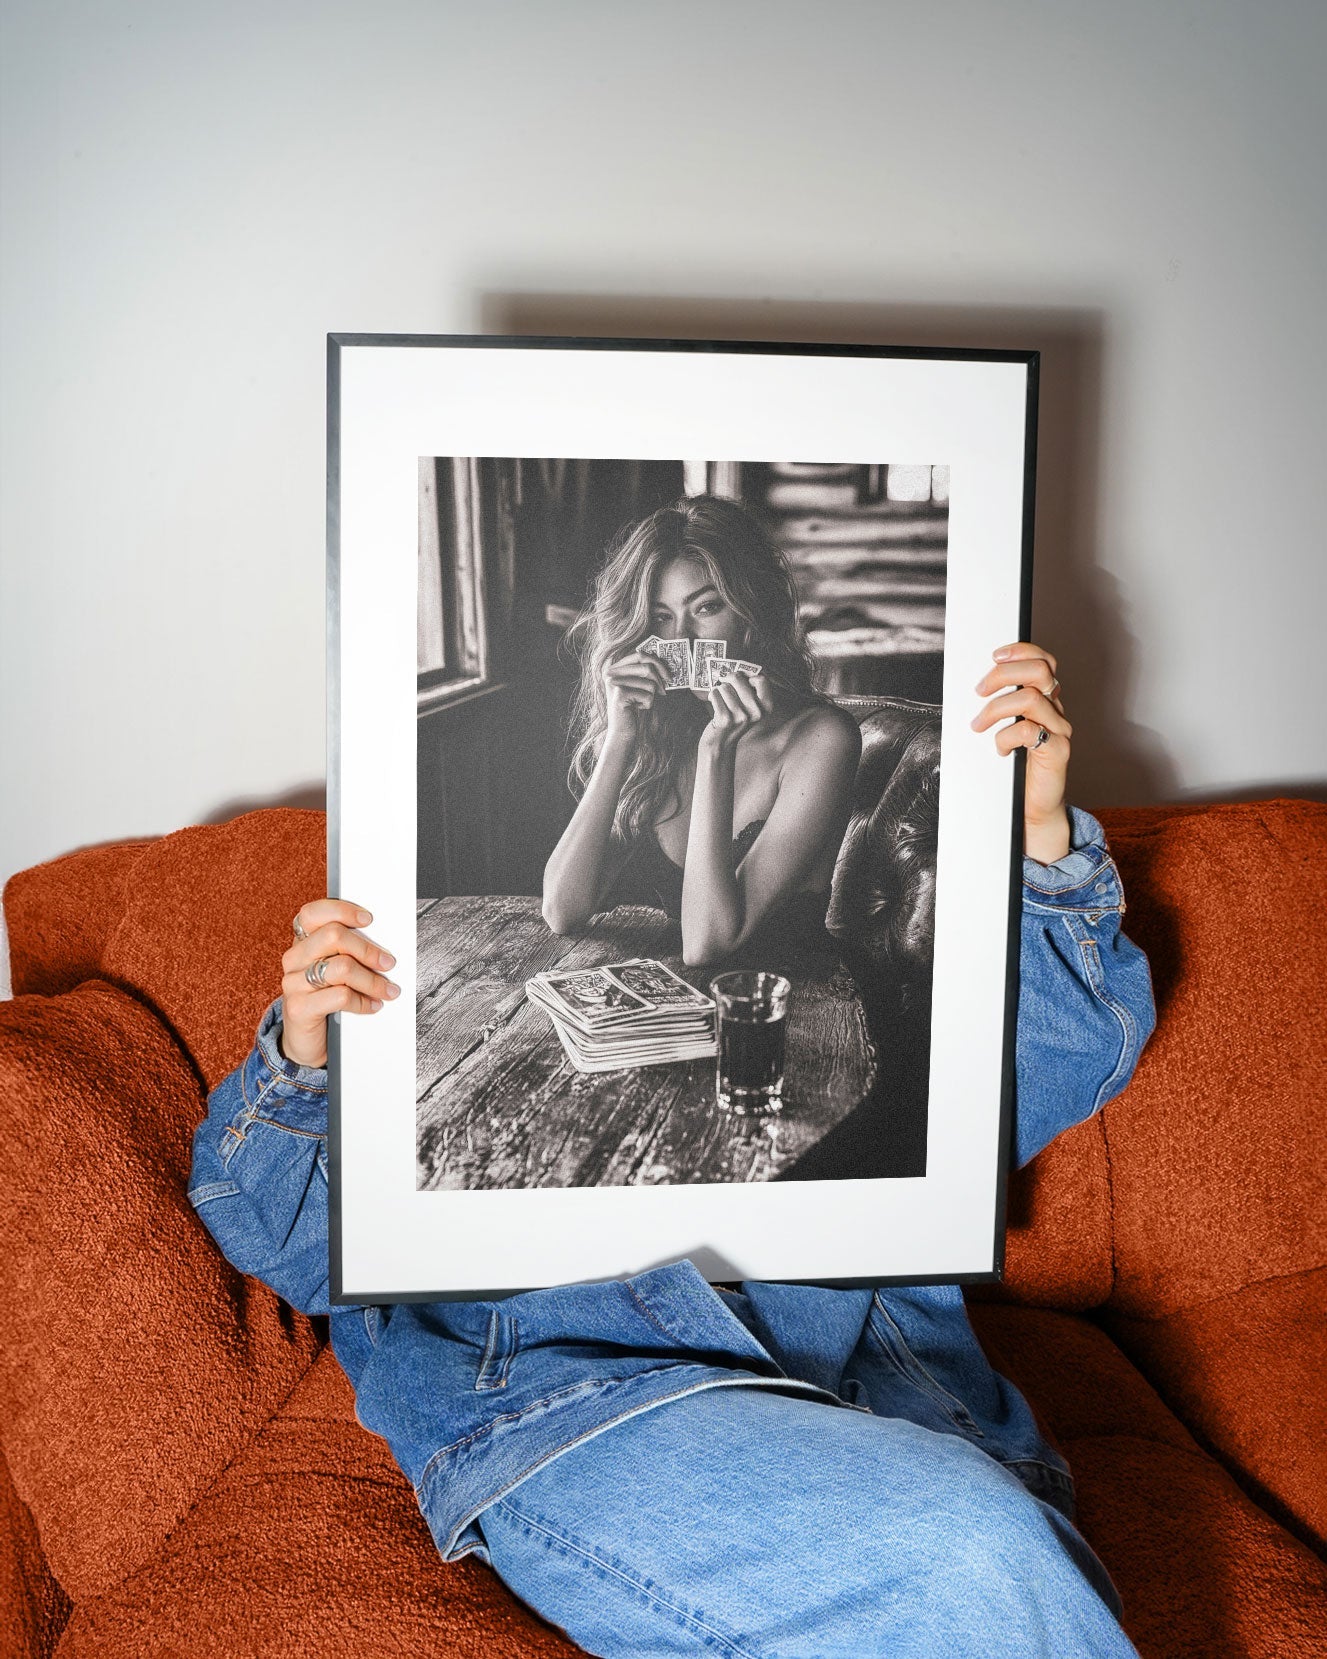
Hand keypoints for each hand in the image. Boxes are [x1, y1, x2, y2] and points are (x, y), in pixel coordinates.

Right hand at [280, 900, 400, 1067]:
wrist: (305, 1041)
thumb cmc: (325, 1000)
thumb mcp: (335, 971)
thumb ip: (348, 953)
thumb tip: (384, 943)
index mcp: (302, 943)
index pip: (313, 913)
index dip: (341, 910)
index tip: (368, 919)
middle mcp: (294, 959)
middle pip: (333, 935)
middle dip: (368, 949)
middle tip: (388, 963)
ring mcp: (293, 983)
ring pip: (341, 967)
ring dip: (372, 980)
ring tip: (387, 990)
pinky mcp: (299, 1008)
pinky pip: (340, 996)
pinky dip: (363, 1001)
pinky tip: (372, 1006)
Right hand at [603, 650, 668, 742]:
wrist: (621, 729)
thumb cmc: (632, 706)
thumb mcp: (637, 684)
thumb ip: (644, 671)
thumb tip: (663, 661)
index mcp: (615, 667)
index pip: (639, 655)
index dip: (657, 662)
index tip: (668, 675)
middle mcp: (611, 673)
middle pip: (646, 667)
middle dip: (660, 679)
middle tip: (664, 691)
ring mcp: (614, 683)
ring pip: (649, 683)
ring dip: (652, 695)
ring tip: (642, 702)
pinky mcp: (620, 695)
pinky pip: (647, 696)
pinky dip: (648, 704)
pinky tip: (637, 708)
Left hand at [700, 667, 773, 753]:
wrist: (721, 744)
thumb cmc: (734, 721)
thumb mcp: (750, 707)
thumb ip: (750, 690)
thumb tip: (740, 669)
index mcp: (767, 707)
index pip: (761, 679)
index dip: (748, 675)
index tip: (740, 679)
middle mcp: (756, 712)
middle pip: (739, 679)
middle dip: (728, 679)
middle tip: (725, 685)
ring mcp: (741, 716)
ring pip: (724, 687)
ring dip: (719, 691)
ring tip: (721, 701)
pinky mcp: (726, 719)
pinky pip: (715, 694)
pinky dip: (712, 696)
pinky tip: (714, 704)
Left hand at [972, 642, 1071, 862]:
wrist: (1030, 809)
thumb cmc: (1014, 768)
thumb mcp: (1005, 729)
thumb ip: (999, 706)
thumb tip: (975, 687)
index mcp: (1045, 700)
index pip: (1043, 661)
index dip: (1021, 652)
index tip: (994, 656)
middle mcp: (1056, 710)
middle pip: (1040, 671)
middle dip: (1003, 674)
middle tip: (979, 691)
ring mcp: (1059, 730)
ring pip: (1030, 699)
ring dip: (995, 709)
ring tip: (978, 725)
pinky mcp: (1057, 751)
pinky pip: (1029, 731)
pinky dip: (1006, 737)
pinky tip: (1000, 750)